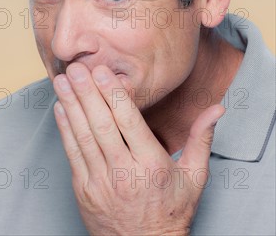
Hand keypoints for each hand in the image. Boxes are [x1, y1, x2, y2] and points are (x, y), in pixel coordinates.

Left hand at [53, 63, 223, 235]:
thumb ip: (202, 139)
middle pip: (102, 125)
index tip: (102, 70)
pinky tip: (60, 108)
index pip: (129, 121)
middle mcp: (124, 172)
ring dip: (71, 105)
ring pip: (83, 137)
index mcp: (151, 165)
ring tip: (62, 80)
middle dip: (87, 93)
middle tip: (76, 67)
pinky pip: (73, 154)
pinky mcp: (84, 190)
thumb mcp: (195, 177)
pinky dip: (65, 129)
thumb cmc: (171, 210)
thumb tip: (217, 109)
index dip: (113, 93)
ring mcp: (101, 182)